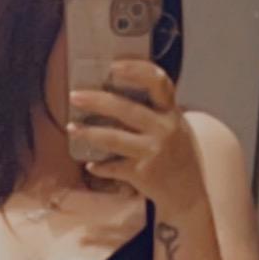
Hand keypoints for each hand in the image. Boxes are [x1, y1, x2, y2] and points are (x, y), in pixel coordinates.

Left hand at [67, 58, 204, 212]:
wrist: (188, 193)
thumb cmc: (176, 155)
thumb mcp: (173, 127)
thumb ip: (153, 112)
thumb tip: (112, 95)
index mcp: (171, 113)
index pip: (158, 82)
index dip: (136, 70)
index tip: (113, 66)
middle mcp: (164, 129)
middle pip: (126, 109)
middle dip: (97, 101)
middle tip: (74, 96)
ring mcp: (153, 152)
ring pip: (114, 138)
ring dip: (89, 133)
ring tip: (70, 127)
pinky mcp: (143, 174)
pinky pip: (113, 167)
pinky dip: (99, 166)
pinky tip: (90, 164)